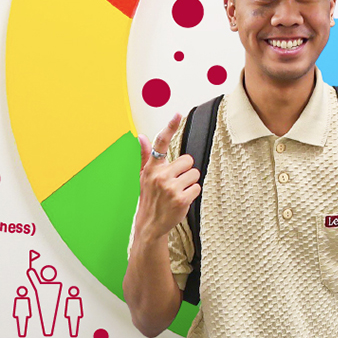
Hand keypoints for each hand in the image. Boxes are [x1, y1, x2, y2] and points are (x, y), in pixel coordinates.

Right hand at [135, 114, 200, 241]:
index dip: (170, 126)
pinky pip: (197, 187)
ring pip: (194, 174)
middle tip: (175, 182)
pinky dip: (192, 194)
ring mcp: (170, 188)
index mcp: (152, 168)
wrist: (150, 224)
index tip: (177, 113)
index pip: (161, 143)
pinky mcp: (181, 199)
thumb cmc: (150, 197)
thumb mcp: (144, 176)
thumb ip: (145, 156)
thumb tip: (140, 136)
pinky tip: (181, 199)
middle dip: (185, 171)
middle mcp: (160, 176)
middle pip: (188, 160)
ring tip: (177, 192)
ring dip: (189, 183)